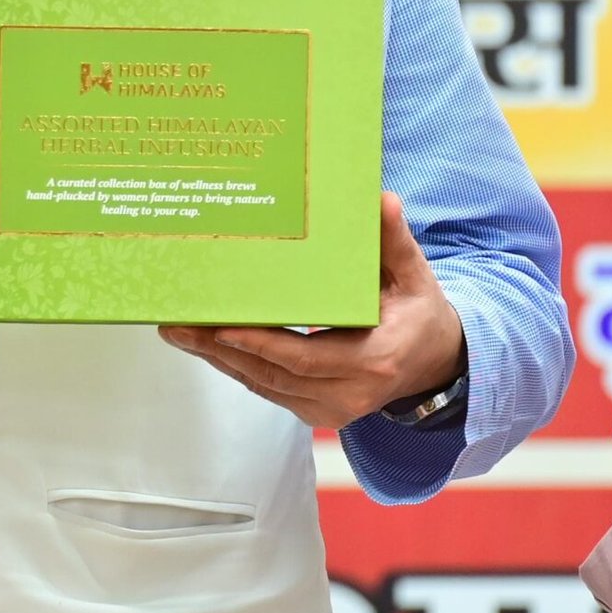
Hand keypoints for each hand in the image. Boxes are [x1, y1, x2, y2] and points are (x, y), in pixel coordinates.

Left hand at [157, 193, 465, 430]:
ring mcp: (331, 410)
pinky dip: (236, 366)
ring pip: (263, 385)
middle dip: (221, 349)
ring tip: (179, 331)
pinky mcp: (317, 412)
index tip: (223, 327)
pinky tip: (205, 345)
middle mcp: (350, 393)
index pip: (306, 357)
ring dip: (218, 359)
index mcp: (374, 360)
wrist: (434, 362)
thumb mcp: (413, 275)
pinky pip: (268, 389)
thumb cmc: (418, 313)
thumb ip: (395, 240)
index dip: (263, 344)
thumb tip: (382, 199)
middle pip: (273, 374)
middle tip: (178, 324)